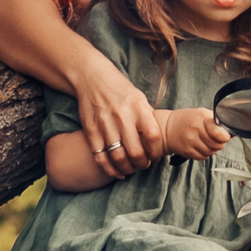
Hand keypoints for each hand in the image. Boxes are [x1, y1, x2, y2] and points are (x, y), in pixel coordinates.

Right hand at [71, 49, 162, 175]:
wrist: (92, 78)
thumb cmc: (121, 91)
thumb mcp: (140, 99)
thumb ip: (149, 119)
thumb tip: (160, 142)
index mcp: (138, 108)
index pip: (153, 137)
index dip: (157, 152)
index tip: (156, 156)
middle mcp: (122, 117)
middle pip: (136, 152)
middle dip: (142, 164)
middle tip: (144, 165)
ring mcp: (105, 125)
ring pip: (118, 157)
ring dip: (127, 169)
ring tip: (131, 169)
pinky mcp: (91, 131)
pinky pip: (100, 157)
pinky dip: (109, 169)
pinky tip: (117, 172)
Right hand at [159, 107, 229, 160]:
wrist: (168, 128)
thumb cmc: (187, 120)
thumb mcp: (202, 113)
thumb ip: (217, 122)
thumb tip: (231, 132)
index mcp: (201, 119)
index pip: (218, 133)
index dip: (224, 136)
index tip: (224, 135)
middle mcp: (195, 131)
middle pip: (217, 145)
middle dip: (220, 142)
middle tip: (216, 137)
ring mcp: (191, 142)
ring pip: (211, 152)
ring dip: (213, 148)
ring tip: (207, 141)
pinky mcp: (188, 152)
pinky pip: (203, 157)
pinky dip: (205, 153)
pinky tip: (201, 146)